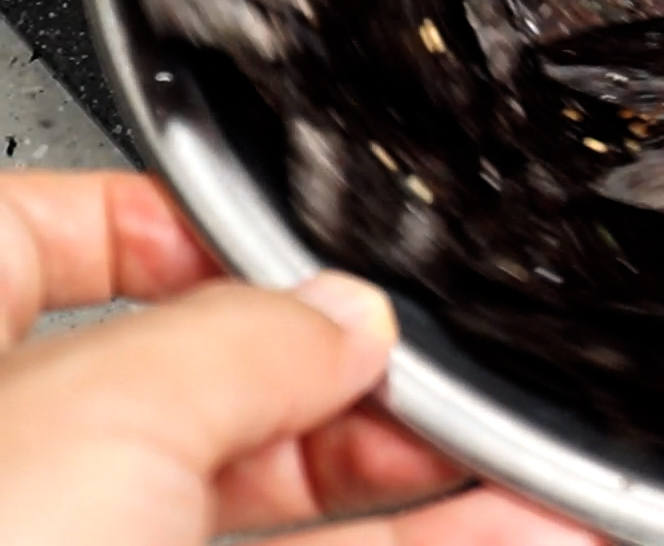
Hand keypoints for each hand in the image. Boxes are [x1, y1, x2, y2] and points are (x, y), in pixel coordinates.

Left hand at [0, 170, 598, 545]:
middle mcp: (18, 475)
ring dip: (409, 493)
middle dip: (343, 383)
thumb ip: (239, 342)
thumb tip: (339, 316)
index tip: (288, 256)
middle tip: (449, 388)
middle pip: (191, 389)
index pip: (38, 240)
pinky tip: (512, 536)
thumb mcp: (98, 421)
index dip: (166, 228)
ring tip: (532, 486)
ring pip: (263, 512)